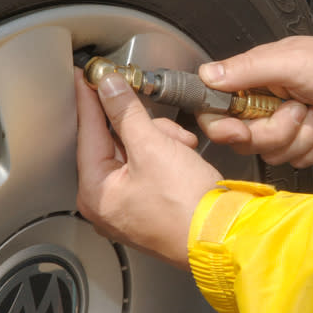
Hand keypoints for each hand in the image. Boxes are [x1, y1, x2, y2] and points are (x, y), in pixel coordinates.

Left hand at [74, 69, 222, 269]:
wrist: (225, 235)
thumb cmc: (187, 208)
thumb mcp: (153, 148)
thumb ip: (126, 112)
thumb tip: (109, 88)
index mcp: (96, 193)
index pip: (87, 132)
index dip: (90, 99)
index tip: (87, 77)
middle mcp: (107, 204)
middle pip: (113, 142)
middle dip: (143, 126)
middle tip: (157, 120)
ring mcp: (130, 206)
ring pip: (137, 151)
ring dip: (160, 140)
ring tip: (181, 146)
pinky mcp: (152, 205)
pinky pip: (151, 167)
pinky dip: (168, 155)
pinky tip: (184, 156)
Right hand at [197, 28, 312, 167]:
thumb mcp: (290, 62)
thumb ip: (247, 70)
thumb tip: (206, 75)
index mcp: (251, 83)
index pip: (217, 115)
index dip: (226, 129)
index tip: (243, 129)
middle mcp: (263, 107)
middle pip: (248, 143)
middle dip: (280, 131)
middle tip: (300, 107)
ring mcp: (285, 127)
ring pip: (277, 155)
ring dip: (306, 135)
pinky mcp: (306, 142)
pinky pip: (302, 161)